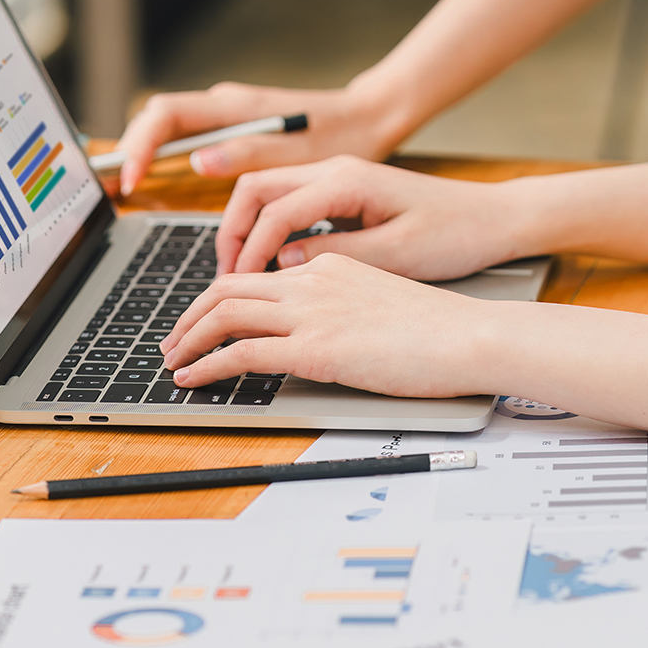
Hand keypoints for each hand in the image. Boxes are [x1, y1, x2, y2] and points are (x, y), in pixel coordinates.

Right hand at [110, 82, 406, 195]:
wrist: (368, 117)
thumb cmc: (342, 137)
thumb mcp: (300, 154)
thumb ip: (248, 154)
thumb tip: (198, 161)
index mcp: (237, 108)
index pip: (166, 116)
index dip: (139, 147)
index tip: (131, 179)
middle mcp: (225, 105)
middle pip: (157, 119)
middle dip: (130, 149)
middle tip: (117, 190)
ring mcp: (228, 114)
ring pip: (169, 127)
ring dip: (146, 153)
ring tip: (129, 187)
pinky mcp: (235, 126)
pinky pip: (188, 136)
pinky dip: (168, 156)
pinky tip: (162, 180)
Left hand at [158, 253, 498, 395]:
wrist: (473, 336)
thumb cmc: (445, 330)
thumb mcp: (385, 305)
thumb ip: (347, 309)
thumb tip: (325, 334)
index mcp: (331, 267)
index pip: (258, 275)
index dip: (220, 297)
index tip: (205, 321)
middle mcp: (314, 281)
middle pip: (228, 287)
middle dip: (190, 315)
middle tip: (173, 342)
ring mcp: (313, 312)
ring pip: (224, 313)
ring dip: (188, 339)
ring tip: (173, 363)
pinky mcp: (316, 347)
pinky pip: (242, 351)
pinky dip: (208, 365)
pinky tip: (194, 381)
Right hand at [215, 156, 528, 279]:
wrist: (493, 218)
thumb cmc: (455, 235)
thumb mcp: (396, 254)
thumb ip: (334, 254)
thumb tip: (282, 263)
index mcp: (346, 181)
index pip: (273, 211)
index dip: (249, 252)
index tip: (238, 288)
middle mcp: (335, 169)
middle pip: (255, 189)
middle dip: (232, 233)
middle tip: (223, 279)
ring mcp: (338, 177)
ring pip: (267, 193)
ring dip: (247, 231)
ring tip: (239, 275)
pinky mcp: (344, 193)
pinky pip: (288, 203)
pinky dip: (269, 230)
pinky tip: (271, 265)